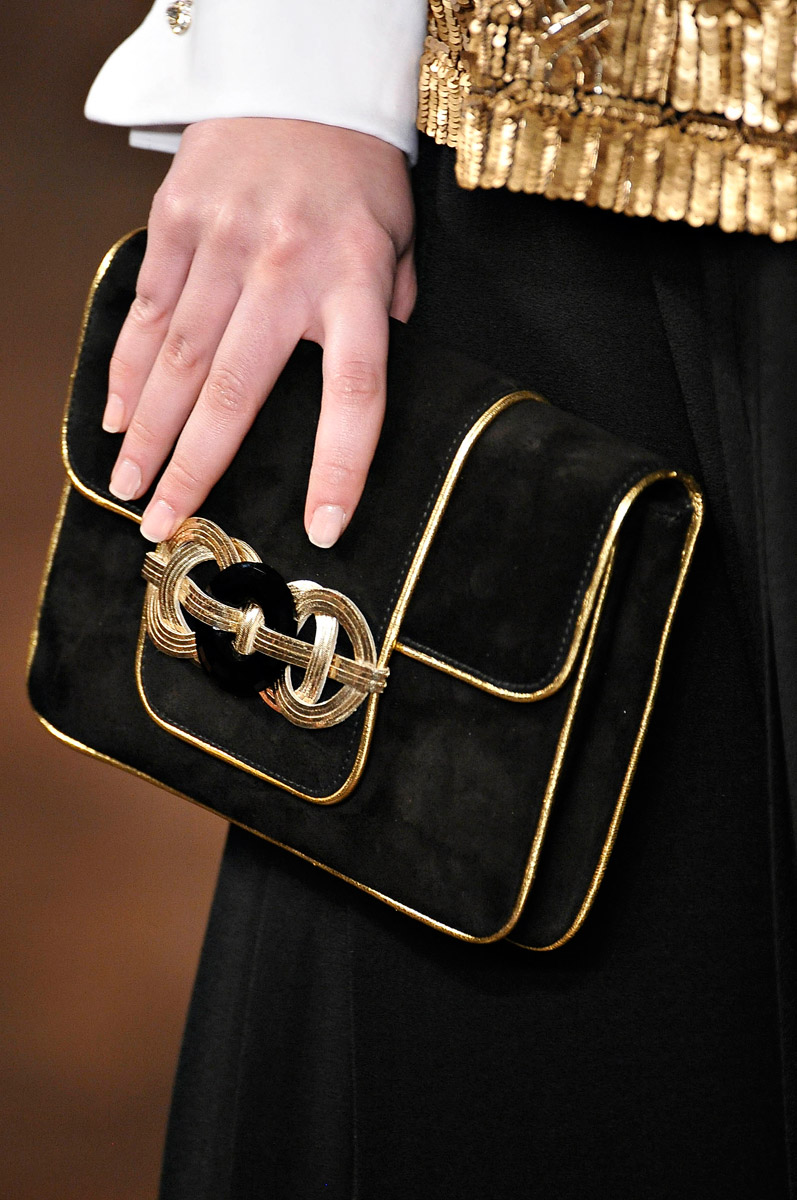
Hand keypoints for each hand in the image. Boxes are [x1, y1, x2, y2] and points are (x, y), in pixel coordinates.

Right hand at [103, 117, 415, 546]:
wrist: (299, 79)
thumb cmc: (355, 174)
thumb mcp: (397, 244)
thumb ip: (384, 318)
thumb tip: (362, 390)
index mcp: (355, 281)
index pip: (356, 393)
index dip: (339, 467)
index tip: (321, 527)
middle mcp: (285, 268)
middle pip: (236, 390)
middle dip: (196, 468)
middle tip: (169, 525)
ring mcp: (223, 242)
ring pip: (178, 357)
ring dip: (148, 431)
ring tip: (129, 487)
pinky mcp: (177, 221)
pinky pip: (147, 309)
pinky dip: (126, 368)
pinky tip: (113, 416)